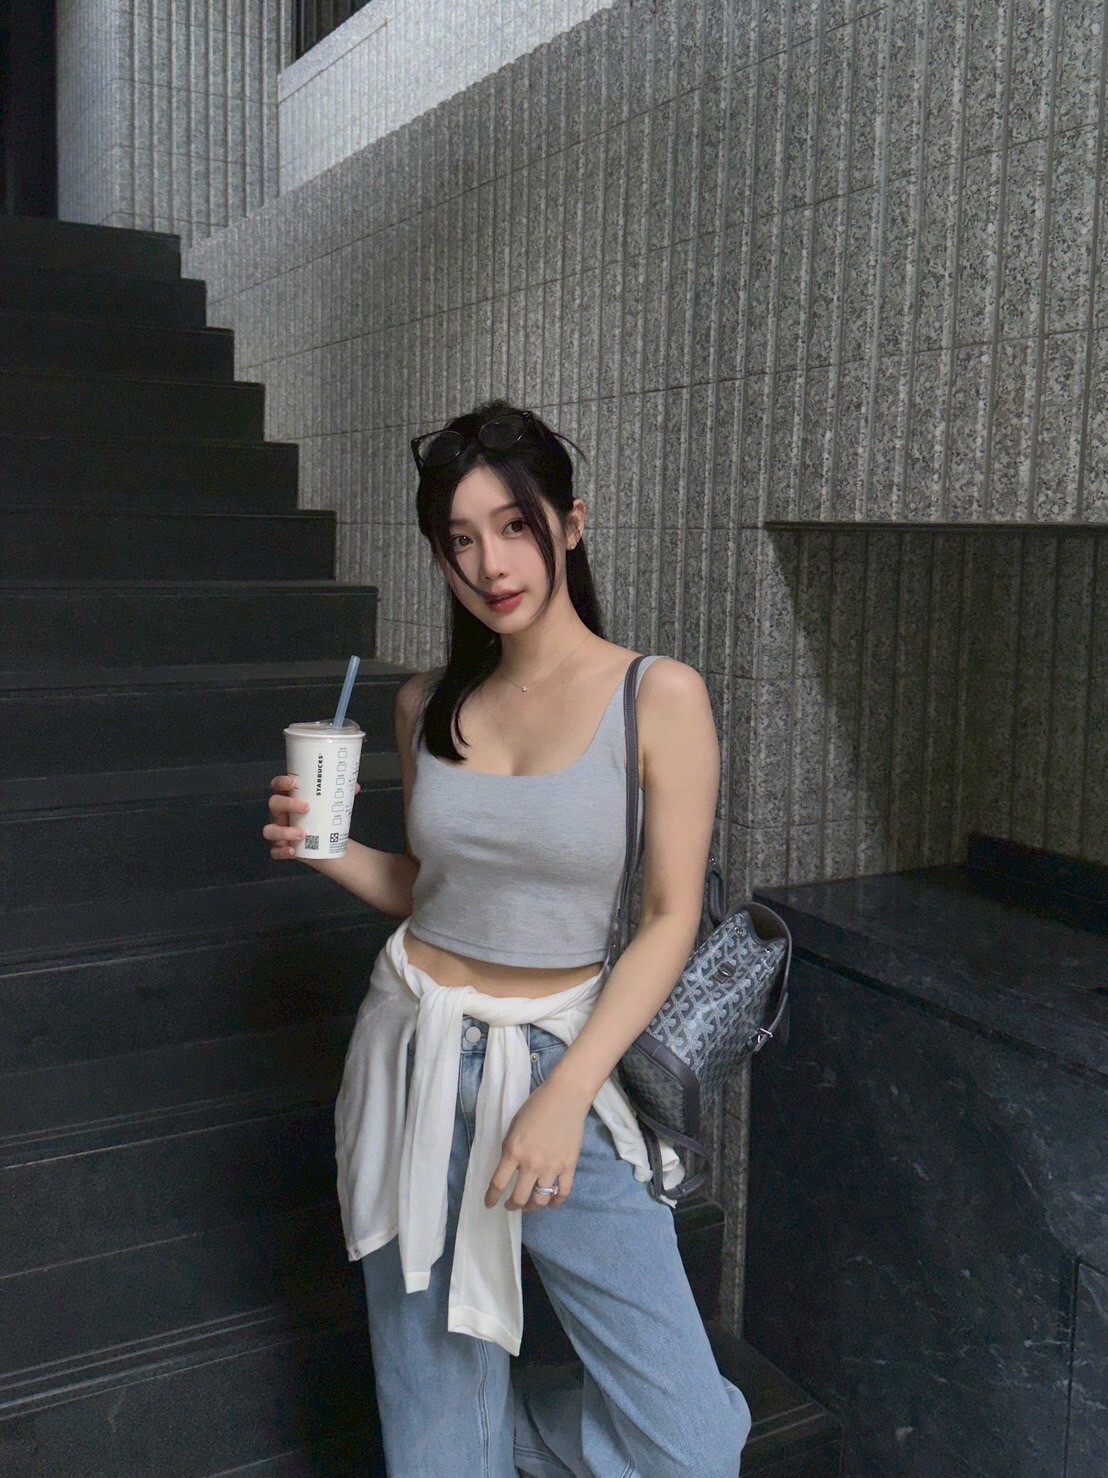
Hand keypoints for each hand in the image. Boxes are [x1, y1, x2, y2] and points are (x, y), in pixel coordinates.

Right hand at [263, 774, 360, 859]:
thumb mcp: (329, 804)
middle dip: (288, 804)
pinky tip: (294, 850)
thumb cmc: (321, 816)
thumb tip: (355, 787)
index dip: (281, 782)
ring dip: (284, 831)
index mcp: (288, 798)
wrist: (323, 840)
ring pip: (269, 830)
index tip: (295, 782)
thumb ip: (340, 795)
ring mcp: (278, 831)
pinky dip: (282, 852)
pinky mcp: (281, 848)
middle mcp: (279, 813)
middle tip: (307, 808)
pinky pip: (275, 851)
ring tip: (304, 833)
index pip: (277, 785)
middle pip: (273, 804)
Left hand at [484, 1077, 588, 1212]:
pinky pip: (563, 1193)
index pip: (498, 1183)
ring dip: (533, 1206)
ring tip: (530, 1205)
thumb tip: (511, 1167)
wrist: (566, 1097)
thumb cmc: (537, 1106)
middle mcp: (531, 1164)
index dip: (492, 1197)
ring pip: (540, 1199)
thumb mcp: (514, 1126)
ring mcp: (551, 1167)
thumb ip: (510, 1148)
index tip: (490, 1204)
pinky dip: (556, 1202)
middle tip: (511, 1205)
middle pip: (520, 1198)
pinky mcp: (569, 1167)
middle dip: (513, 1205)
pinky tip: (551, 1204)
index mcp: (513, 1151)